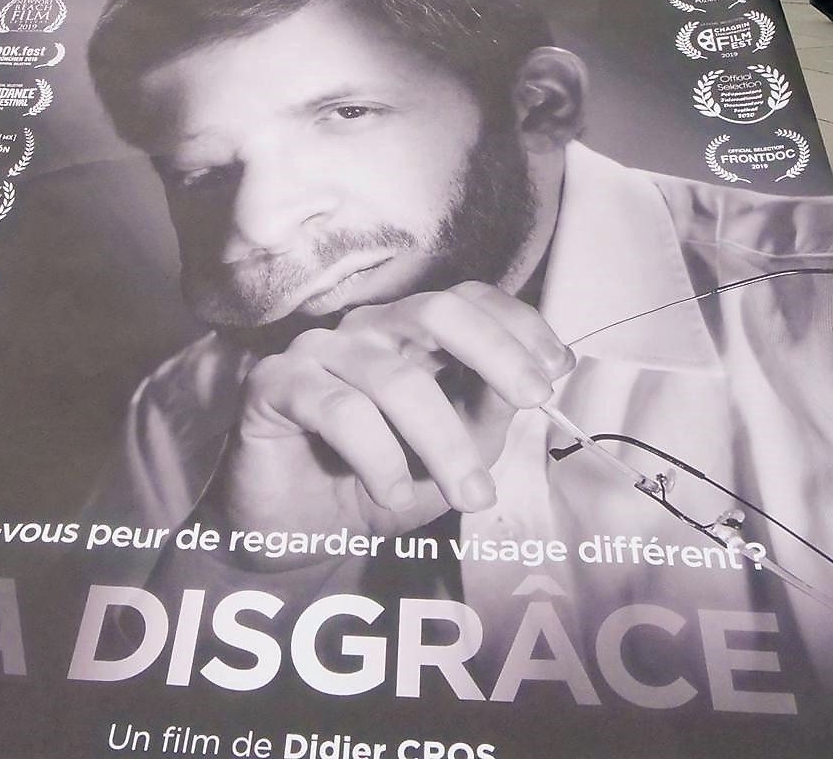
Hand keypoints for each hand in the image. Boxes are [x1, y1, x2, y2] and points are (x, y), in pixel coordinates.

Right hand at [197, 283, 574, 564]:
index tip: (558, 368)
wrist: (295, 531)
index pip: (468, 300)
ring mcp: (318, 351)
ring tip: (471, 496)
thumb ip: (487, 415)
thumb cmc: (378, 480)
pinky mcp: (274, 384)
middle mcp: (367, 329)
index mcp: (411, 334)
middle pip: (435, 311)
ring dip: (443, 441)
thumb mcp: (452, 456)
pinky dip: (376, 457)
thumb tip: (539, 381)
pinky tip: (392, 495)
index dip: (517, 325)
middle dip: (494, 353)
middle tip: (531, 402)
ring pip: (394, 378)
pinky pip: (337, 409)